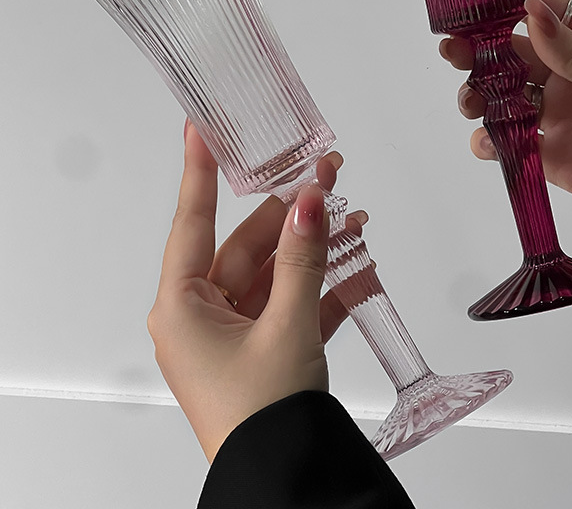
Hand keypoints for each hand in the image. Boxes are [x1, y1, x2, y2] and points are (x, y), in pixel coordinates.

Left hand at [147, 122, 365, 461]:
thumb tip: (309, 202)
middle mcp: (202, 317)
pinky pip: (291, 304)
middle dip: (291, 213)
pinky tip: (357, 264)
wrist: (287, 483)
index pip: (191, 221)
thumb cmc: (262, 419)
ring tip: (352, 218)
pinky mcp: (263, 350)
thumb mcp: (287, 326)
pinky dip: (323, 287)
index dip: (199, 171)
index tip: (199, 130)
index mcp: (183, 308)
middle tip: (324, 174)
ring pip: (276, 273)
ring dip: (315, 249)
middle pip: (247, 245)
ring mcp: (234, 334)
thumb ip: (302, 259)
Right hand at [414, 0, 571, 262]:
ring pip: (502, 96)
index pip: (536, 5)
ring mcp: (560, 113)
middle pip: (507, 50)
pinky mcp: (554, 156)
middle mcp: (569, 70)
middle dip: (474, 47)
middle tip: (451, 50)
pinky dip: (492, 142)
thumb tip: (525, 11)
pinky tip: (489, 142)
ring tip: (471, 101)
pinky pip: (512, 144)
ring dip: (478, 94)